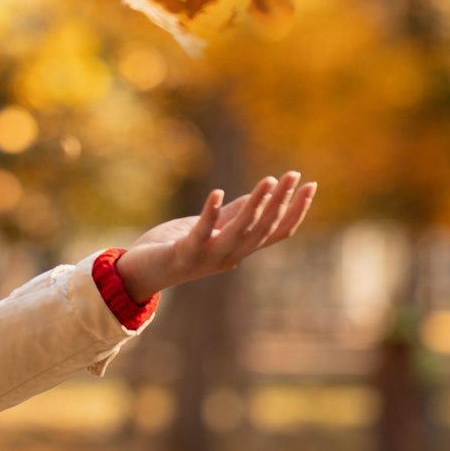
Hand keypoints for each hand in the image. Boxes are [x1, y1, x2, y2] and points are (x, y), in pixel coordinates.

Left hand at [115, 170, 316, 301]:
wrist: (138, 275)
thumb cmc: (173, 249)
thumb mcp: (207, 228)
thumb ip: (230, 215)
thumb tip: (257, 196)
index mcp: (238, 249)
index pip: (277, 231)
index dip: (296, 210)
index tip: (311, 185)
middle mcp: (230, 256)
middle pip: (264, 228)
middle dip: (281, 201)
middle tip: (294, 175)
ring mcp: (209, 256)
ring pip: (241, 230)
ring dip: (256, 204)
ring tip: (269, 180)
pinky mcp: (185, 252)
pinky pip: (202, 232)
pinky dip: (211, 213)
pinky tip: (217, 192)